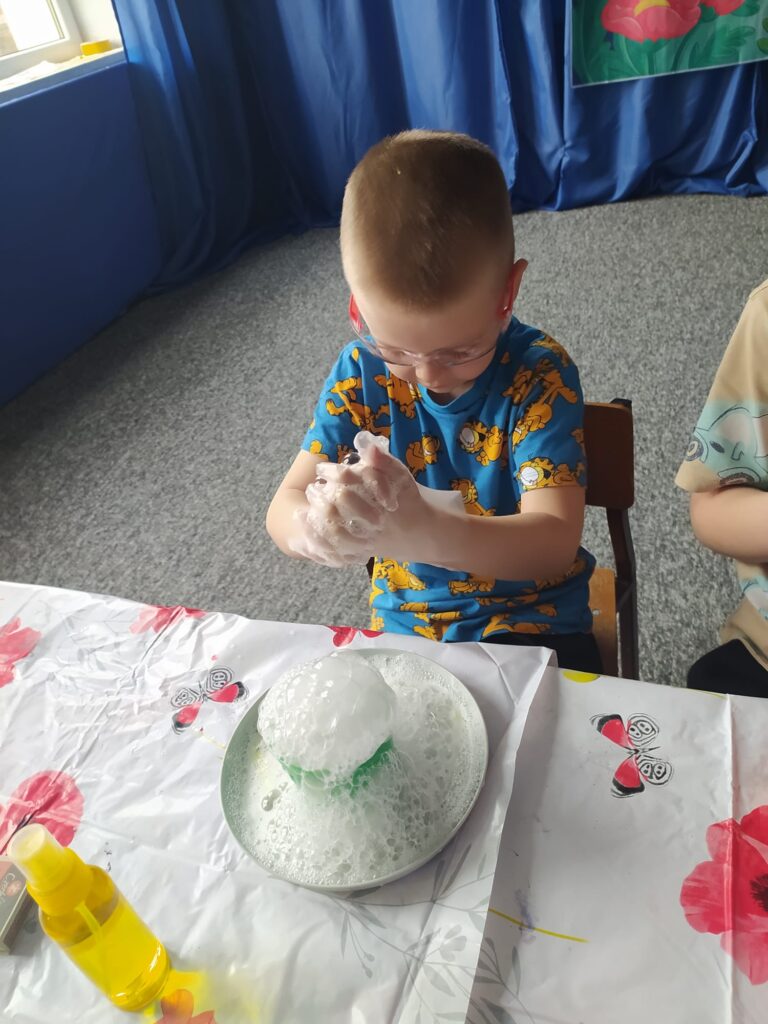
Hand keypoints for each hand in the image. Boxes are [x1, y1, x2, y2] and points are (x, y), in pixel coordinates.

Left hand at [290, 432, 429, 565]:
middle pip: (336, 508)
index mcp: (381, 497)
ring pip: (334, 532)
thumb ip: (384, 461)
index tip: (320, 468)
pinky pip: (336, 551)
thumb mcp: (401, 477)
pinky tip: (309, 532)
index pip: (348, 481)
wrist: (419, 532)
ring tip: (301, 512)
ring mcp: (367, 538)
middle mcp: (373, 520)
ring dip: (315, 522)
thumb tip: (367, 444)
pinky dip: (320, 542)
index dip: (331, 472)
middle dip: (319, 497)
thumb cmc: (406, 499)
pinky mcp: (362, 551)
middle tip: (311, 489)